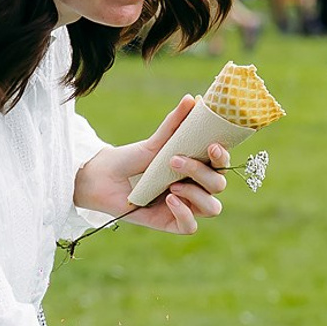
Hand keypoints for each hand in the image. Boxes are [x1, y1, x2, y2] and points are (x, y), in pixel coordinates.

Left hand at [73, 96, 227, 234]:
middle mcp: (195, 188)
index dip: (223, 157)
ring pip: (212, 208)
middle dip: (201, 173)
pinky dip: (184, 213)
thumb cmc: (131, 159)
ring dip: (195, 195)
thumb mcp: (156, 141)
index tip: (211, 145)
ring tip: (172, 186)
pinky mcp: (171, 223)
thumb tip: (192, 99)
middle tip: (174, 161)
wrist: (103, 178)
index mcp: (197, 167)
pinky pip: (191, 226)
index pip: (222, 165)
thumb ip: (175, 123)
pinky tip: (169, 200)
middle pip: (219, 186)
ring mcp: (185, 207)